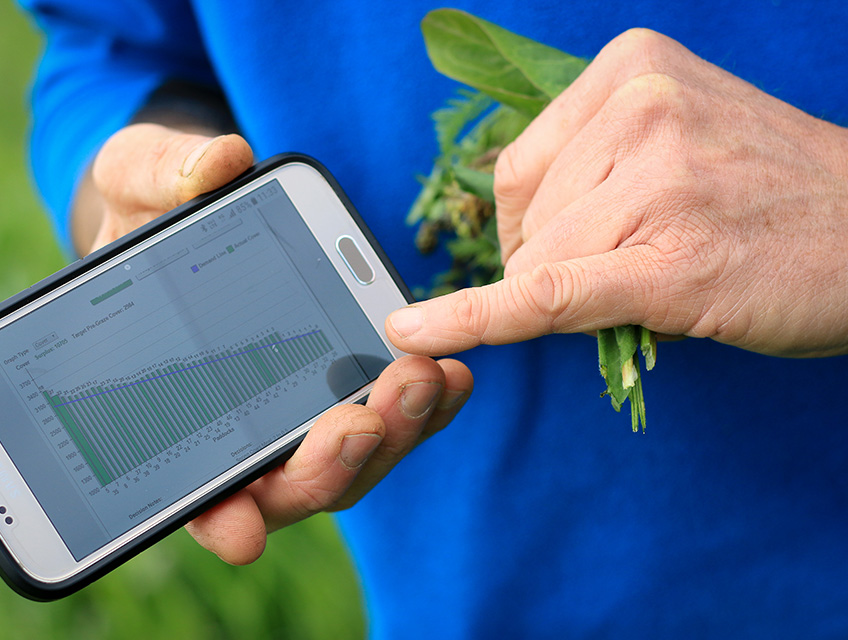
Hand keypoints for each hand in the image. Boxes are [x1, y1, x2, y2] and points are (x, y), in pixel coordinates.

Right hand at [87, 123, 472, 563]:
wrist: (193, 210)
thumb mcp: (133, 181)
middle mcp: (251, 423)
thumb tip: (216, 166)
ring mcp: (309, 405)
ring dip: (394, 430)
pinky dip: (422, 400)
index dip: (219, 517)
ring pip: (357, 455)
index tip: (240, 530)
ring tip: (424, 378)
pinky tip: (449, 367)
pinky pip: (393, 408)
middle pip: (297, 482)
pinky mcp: (355, 375)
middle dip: (332, 462)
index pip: (198, 488)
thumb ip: (157, 176)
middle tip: (363, 418)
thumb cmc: (148, 212)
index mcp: (181, 407)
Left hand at [386, 29, 847, 358]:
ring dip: (582, 296)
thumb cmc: (771, 192)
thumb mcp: (681, 132)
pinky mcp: (668, 262)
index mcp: (632, 68)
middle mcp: (640, 108)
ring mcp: (658, 182)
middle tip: (642, 263)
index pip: (521, 167)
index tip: (565, 250)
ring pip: (541, 267)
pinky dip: (476, 319)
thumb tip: (508, 233)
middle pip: (528, 220)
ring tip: (667, 277)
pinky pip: (546, 296)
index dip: (530, 227)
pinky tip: (416, 331)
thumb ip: (593, 158)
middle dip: (559, 264)